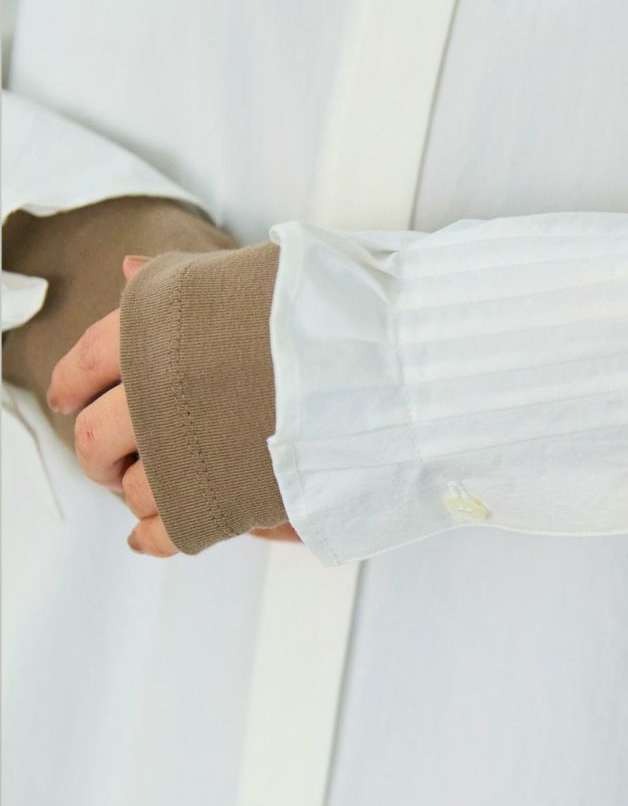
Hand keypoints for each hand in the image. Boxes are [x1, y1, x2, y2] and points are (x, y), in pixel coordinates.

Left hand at [48, 255, 298, 555]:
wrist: (380, 368)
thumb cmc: (325, 318)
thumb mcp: (249, 275)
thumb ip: (185, 280)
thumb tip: (129, 268)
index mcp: (157, 330)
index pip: (85, 361)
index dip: (72, 384)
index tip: (69, 397)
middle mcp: (156, 389)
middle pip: (95, 436)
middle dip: (99, 450)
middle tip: (111, 455)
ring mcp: (181, 451)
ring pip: (131, 488)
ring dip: (135, 491)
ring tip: (151, 488)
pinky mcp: (212, 502)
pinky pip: (163, 531)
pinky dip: (153, 537)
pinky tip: (150, 534)